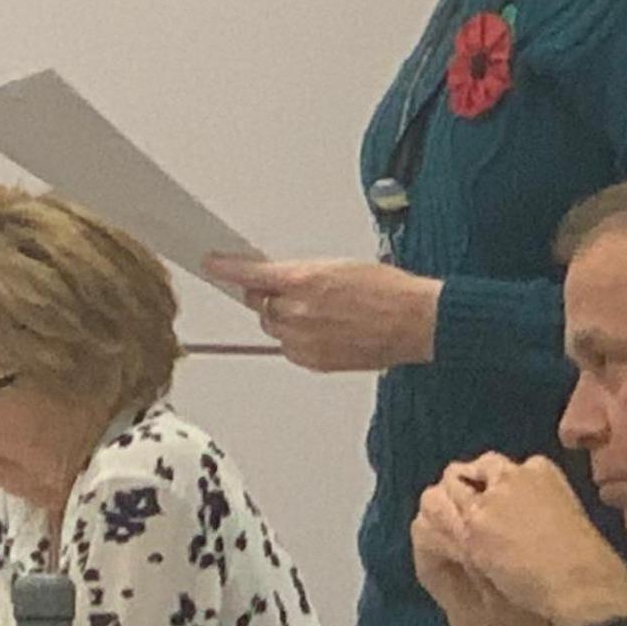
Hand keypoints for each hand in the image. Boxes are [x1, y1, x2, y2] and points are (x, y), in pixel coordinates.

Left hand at [206, 256, 440, 373]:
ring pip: (273, 327)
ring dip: (284, 319)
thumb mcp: (338, 267)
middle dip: (268, 296)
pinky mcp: (313, 361)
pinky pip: (289, 348)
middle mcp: (298, 311)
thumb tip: (280, 280)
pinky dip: (297, 339)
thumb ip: (301, 275)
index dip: (226, 269)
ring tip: (320, 313)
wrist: (414, 321)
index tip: (211, 264)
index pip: (250, 274)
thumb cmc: (387, 291)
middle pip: (258, 303)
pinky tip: (325, 331)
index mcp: (303, 280)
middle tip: (292, 292)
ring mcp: (304, 339)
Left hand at [421, 454, 626, 625]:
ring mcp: (489, 501)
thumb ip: (537, 504)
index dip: (488, 489)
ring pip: (447, 491)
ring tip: (444, 530)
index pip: (497, 467)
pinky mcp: (473, 528)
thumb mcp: (566, 513)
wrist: (582, 582)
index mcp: (540, 468)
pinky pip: (441, 522)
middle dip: (462, 491)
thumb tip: (516, 514)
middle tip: (460, 517)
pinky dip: (438, 534)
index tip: (488, 506)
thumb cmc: (587, 558)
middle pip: (469, 472)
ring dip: (444, 508)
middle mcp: (511, 475)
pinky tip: (442, 550)